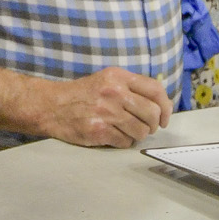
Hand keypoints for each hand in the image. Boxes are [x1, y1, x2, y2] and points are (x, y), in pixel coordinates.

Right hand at [37, 67, 172, 147]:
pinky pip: (126, 142)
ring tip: (128, 131)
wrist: (52, 106)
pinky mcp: (99, 131)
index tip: (164, 117)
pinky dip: (124, 142)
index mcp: (118, 77)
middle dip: (153, 124)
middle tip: (147, 127)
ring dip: (139, 135)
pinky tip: (114, 136)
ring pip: (141, 130)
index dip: (166, 106)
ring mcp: (106, 112)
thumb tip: (160, 103)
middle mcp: (114, 93)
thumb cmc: (82, 94)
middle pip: (152, 113)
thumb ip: (131, 87)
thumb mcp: (107, 80)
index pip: (155, 90)